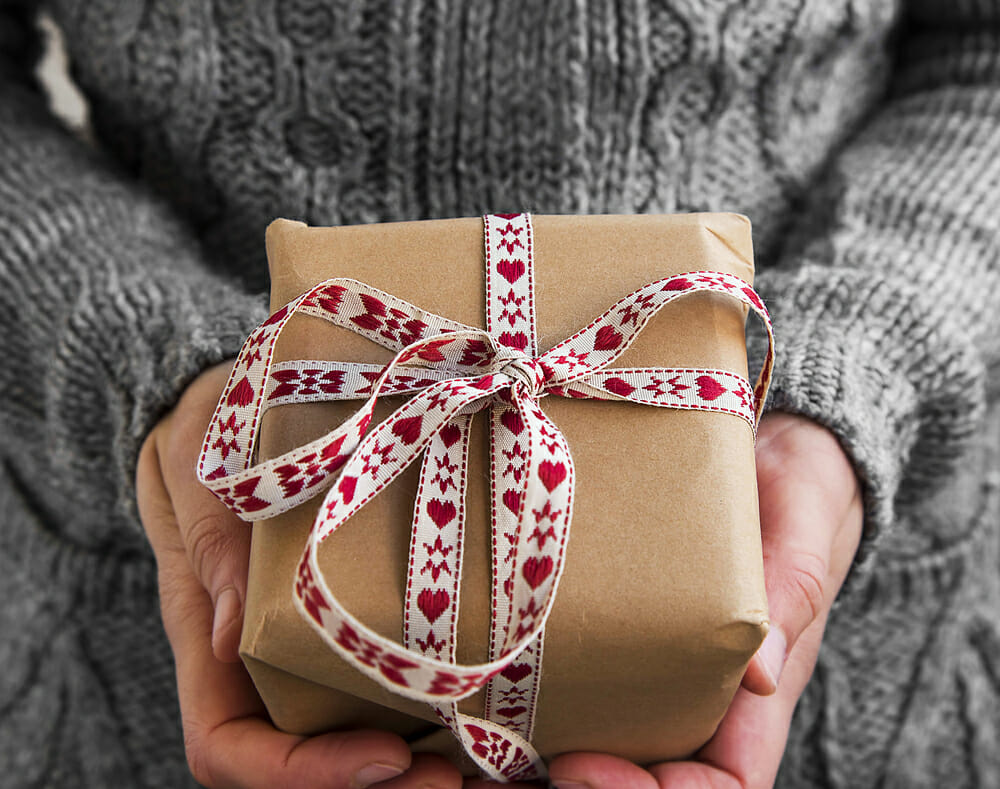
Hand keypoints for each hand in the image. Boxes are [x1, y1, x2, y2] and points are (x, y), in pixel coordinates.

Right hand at [136, 361, 462, 788]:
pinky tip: (498, 693)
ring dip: (422, 758)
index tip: (385, 755)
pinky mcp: (354, 607)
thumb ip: (214, 543)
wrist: (235, 404)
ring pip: (353, 728)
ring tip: (495, 764)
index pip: (228, 747)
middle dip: (379, 786)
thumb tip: (236, 639)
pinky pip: (389, 668)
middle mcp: (257, 656)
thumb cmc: (208, 430)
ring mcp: (307, 637)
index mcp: (207, 635)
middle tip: (462, 782)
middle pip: (304, 759)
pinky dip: (440, 698)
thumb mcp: (199, 469)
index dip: (299, 774)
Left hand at [465, 412, 863, 788]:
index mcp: (756, 686)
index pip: (723, 781)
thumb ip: (792, 592)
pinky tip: (474, 685)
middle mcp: (702, 685)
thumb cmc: (801, 486)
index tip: (579, 767)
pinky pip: (582, 665)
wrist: (776, 448)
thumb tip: (760, 679)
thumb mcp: (804, 527)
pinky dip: (528, 692)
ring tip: (470, 753)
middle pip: (649, 773)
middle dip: (579, 785)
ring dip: (538, 756)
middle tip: (502, 773)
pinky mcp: (622, 613)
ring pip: (606, 732)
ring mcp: (658, 653)